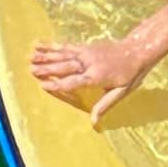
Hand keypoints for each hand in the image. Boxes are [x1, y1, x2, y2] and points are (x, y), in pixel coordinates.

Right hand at [30, 34, 155, 126]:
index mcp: (96, 76)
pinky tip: (41, 44)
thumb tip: (93, 121)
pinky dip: (53, 45)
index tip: (43, 85)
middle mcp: (88, 63)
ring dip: (46, 55)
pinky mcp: (85, 46)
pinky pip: (66, 46)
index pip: (73, 81)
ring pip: (63, 54)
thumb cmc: (130, 75)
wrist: (137, 50)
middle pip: (64, 66)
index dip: (58, 84)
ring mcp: (86, 52)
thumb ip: (105, 105)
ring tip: (30, 56)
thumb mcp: (121, 92)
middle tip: (31, 70)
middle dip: (47, 68)